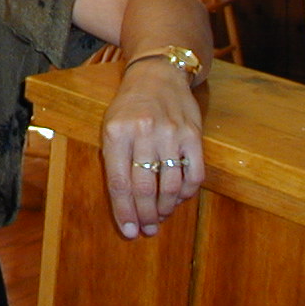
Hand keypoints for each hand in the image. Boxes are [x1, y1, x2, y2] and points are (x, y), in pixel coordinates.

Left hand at [100, 59, 204, 239]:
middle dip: (145, 215)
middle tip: (147, 229)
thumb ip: (114, 161)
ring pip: (170, 185)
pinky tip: (178, 199)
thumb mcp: (110, 126)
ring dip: (165, 208)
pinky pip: (194, 175)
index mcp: (116, 132)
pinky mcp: (193, 134)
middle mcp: (143, 132)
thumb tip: (125, 204)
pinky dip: (187, 193)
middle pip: (145, 188)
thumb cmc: (130, 107)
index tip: (129, 232)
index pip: (119, 182)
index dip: (124, 211)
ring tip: (160, 217)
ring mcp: (171, 133)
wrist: (158, 74)